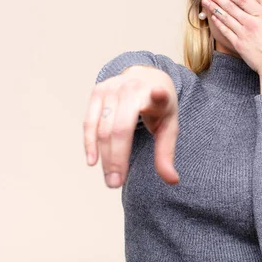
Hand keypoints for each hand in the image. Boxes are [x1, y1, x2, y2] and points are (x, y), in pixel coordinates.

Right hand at [83, 66, 179, 187]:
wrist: (146, 77)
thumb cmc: (159, 107)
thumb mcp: (169, 125)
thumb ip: (167, 153)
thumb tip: (172, 181)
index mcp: (159, 95)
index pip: (159, 96)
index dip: (158, 96)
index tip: (158, 93)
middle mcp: (134, 89)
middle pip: (121, 128)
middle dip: (117, 158)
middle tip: (116, 184)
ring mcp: (113, 88)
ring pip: (103, 129)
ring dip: (105, 157)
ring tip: (110, 180)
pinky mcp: (97, 91)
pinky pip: (89, 122)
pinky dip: (89, 143)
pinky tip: (93, 161)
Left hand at [201, 0, 261, 76]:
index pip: (245, 1)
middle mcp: (252, 23)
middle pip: (231, 7)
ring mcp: (244, 34)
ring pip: (226, 18)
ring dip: (214, 8)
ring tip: (205, 1)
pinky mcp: (239, 44)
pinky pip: (226, 31)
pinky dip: (218, 23)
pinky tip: (212, 17)